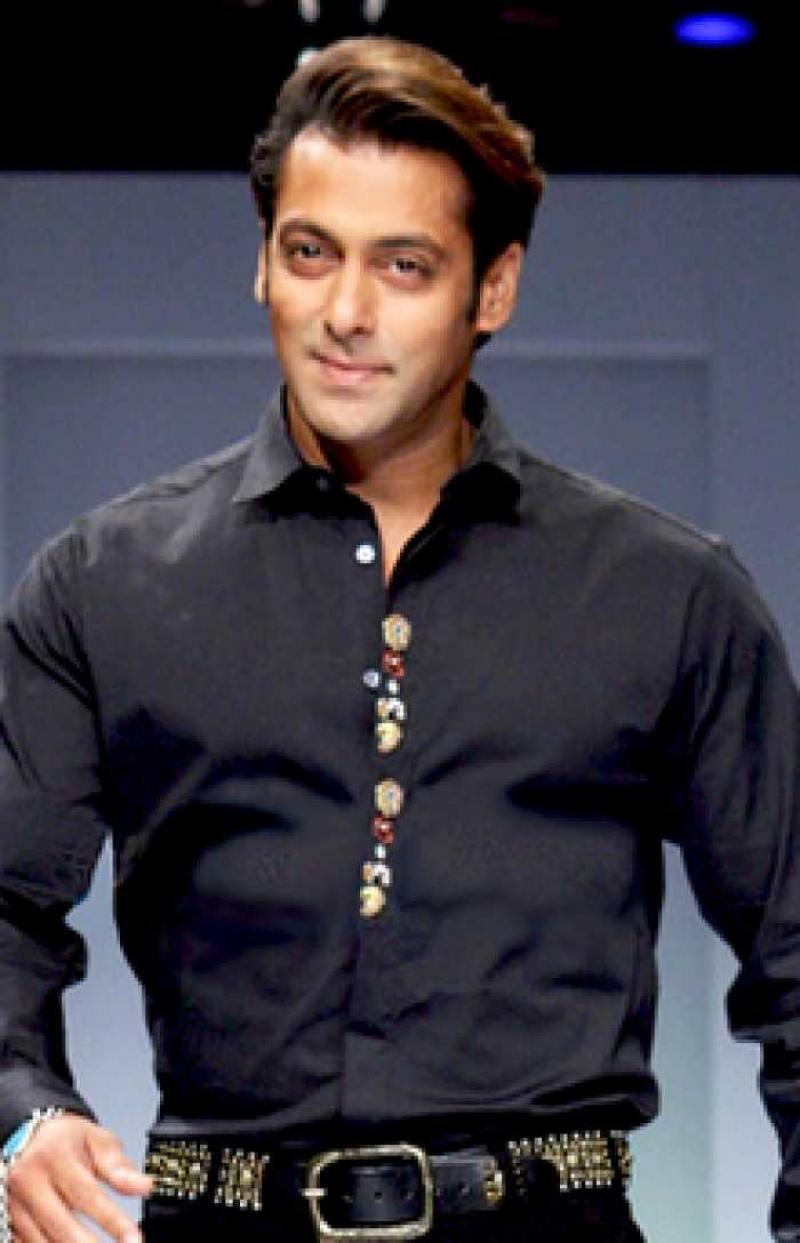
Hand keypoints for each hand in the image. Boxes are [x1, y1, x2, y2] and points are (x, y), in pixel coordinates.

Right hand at [6, 1113, 152, 1241]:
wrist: (28, 1137)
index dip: (111, 1220)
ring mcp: (14, 1205)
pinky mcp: (9, 1221)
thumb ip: (118, 1167)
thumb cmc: (65, 1139)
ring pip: (41, 1241)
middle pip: (60, 1226)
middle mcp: (29, 1182)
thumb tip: (145, 1186)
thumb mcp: (96, 1140)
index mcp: (54, 1156)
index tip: (134, 1238)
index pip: (86, 1194)